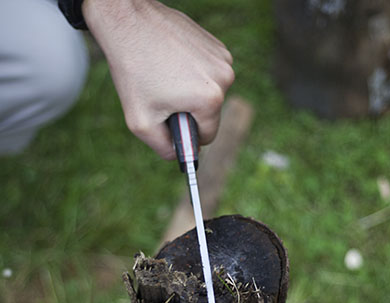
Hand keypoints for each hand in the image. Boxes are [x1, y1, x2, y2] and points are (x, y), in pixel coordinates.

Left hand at [83, 0, 234, 158]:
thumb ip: (163, 147)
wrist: (127, 19)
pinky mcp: (217, 47)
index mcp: (210, 100)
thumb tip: (177, 157)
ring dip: (191, 90)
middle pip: (210, 113)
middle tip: (161, 92)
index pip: (208, 136)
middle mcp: (224, 79)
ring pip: (211, 93)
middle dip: (187, 109)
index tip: (169, 120)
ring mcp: (223, 60)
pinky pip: (210, 73)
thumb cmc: (132, 68)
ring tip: (165, 73)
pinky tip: (173, 60)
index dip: (186, 132)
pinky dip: (193, 72)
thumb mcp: (140, 121)